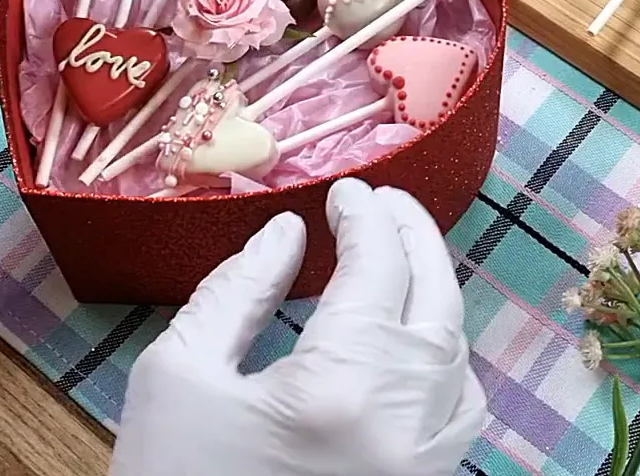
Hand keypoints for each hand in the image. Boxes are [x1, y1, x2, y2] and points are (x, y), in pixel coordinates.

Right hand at [111, 179, 486, 475]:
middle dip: (415, 240)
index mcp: (337, 388)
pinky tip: (413, 344)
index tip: (345, 192)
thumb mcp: (176, 374)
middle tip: (383, 206)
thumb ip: (238, 291)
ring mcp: (420, 467)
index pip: (378, 270)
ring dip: (435, 296)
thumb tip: (289, 235)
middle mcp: (400, 425)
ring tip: (397, 260)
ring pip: (459, 356)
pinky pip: (462, 415)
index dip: (366, 218)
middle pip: (436, 303)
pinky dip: (449, 365)